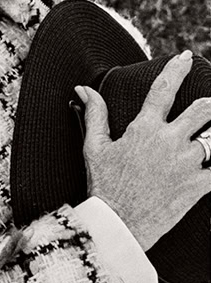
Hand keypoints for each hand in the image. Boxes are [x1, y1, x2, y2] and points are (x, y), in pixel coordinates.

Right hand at [76, 51, 210, 251]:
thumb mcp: (94, 147)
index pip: (164, 89)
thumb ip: (95, 114)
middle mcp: (169, 141)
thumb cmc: (104, 187)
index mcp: (144, 129)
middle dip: (210, 103)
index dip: (177, 69)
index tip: (186, 58)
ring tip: (210, 135)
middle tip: (210, 104)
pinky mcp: (197, 186)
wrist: (117, 225)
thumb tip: (85, 90)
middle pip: (203, 109)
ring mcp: (186, 163)